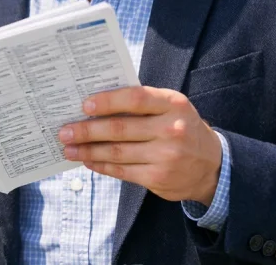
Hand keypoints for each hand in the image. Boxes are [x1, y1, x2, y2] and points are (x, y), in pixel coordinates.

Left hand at [59, 86, 221, 204]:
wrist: (211, 165)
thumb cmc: (182, 128)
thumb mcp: (171, 108)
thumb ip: (143, 104)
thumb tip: (97, 104)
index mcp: (173, 104)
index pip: (135, 99)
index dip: (108, 101)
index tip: (84, 105)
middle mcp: (171, 129)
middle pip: (120, 129)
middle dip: (87, 130)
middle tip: (65, 131)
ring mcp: (165, 156)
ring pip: (117, 152)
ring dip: (88, 150)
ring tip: (69, 148)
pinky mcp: (158, 177)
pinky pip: (122, 170)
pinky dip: (101, 165)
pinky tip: (88, 160)